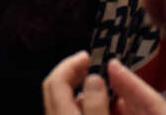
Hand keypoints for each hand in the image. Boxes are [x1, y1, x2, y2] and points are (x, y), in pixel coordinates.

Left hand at [43, 52, 165, 114]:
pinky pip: (73, 114)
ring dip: (82, 91)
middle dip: (74, 73)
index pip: (55, 81)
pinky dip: (87, 106)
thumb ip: (96, 104)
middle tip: (91, 63)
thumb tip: (94, 78)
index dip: (70, 64)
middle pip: (55, 90)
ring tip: (105, 86)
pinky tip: (110, 108)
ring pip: (65, 104)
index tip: (89, 56)